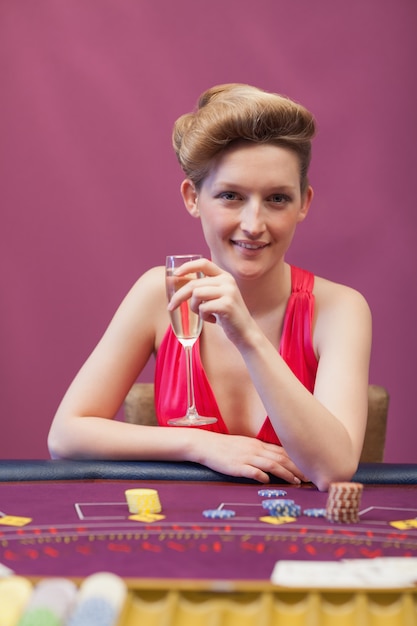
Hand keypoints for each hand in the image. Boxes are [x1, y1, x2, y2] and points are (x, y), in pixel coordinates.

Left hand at [167, 258, 253, 344]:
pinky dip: (203, 316)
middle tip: (171, 307)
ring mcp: (228, 292)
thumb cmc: (226, 315)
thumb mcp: (216, 296)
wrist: (245, 331)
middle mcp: (227, 281)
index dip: (188, 267)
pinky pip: (203, 308)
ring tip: (203, 314)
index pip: (203, 263)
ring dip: (193, 307)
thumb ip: (203, 288)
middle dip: (179, 296)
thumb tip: (177, 281)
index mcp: (224, 276)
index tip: (175, 274)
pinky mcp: (227, 304)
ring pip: (196, 295)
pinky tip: (213, 320)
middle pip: (194, 284)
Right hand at [193, 429, 308, 483]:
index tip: (307, 468)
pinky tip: (269, 482)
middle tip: (308, 478)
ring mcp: (247, 458)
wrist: (206, 445)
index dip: (296, 460)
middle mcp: (255, 450)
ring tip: (296, 482)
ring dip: (286, 474)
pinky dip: (262, 477)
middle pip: (281, 458)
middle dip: (297, 468)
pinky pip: (253, 471)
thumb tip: (274, 461)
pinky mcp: (237, 466)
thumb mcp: (245, 445)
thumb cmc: (225, 447)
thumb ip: (259, 452)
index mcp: (258, 444)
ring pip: (271, 465)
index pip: (282, 451)